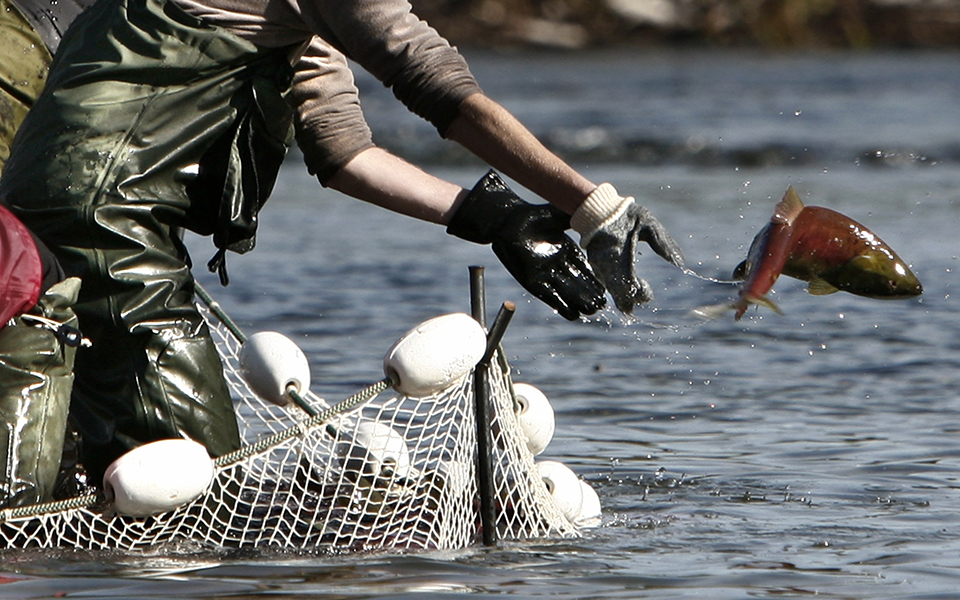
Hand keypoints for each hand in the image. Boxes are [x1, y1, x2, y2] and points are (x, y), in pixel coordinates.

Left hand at [447, 171, 605, 319]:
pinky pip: (549, 295)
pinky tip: (573, 314)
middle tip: (603, 304)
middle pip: (577, 283)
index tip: (606, 289)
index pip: (584, 268)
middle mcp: (557, 264)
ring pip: (566, 291)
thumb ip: (574, 218)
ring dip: (579, 301)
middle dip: (590, 293)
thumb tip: (595, 214)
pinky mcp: (532, 280)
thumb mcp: (557, 216)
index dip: (594, 279)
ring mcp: (545, 273)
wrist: (508, 221)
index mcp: (565, 250)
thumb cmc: (531, 216)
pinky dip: (561, 305)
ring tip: (593, 310)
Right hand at [571, 184, 683, 313]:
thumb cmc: (624, 214)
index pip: (630, 286)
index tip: (649, 292)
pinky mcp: (595, 264)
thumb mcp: (648, 223)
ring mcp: (598, 266)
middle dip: (631, 302)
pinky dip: (616, 288)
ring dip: (623, 296)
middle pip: (618, 295)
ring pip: (611, 290)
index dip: (641, 294)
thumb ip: (664, 243)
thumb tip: (681, 262)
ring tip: (635, 296)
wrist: (595, 208)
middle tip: (642, 300)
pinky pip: (606, 283)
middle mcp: (606, 265)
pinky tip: (625, 287)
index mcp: (620, 256)